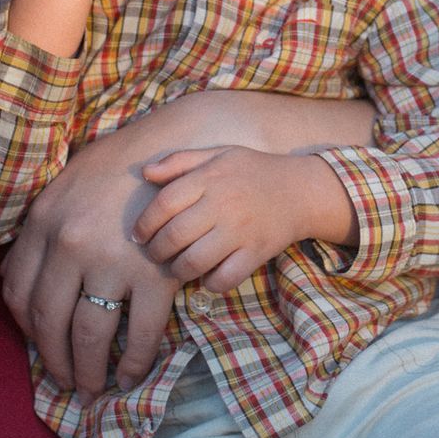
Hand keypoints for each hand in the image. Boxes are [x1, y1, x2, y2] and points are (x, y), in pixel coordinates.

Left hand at [1, 137, 180, 396]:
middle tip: (64, 383)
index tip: (40, 349)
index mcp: (44, 223)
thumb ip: (36, 231)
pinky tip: (130, 376)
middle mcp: (71, 244)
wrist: (178, 144)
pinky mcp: (155, 274)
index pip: (19, 294)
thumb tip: (7, 276)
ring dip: (89, 371)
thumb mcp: (63, 187)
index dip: (27, 332)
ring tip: (92, 388)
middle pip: (51, 323)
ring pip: (90, 335)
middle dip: (55, 362)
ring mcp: (113, 261)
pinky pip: (140, 333)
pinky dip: (133, 363)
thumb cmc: (118, 166)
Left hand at [134, 146, 350, 290]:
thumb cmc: (252, 171)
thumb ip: (180, 161)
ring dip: (178, 270)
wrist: (300, 191)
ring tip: (177, 267)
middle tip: (155, 254)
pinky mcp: (256, 253)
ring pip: (194, 261)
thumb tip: (144, 173)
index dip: (144, 223)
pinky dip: (210, 283)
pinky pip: (224, 278)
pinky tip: (207, 275)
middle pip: (175, 236)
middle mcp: (224, 204)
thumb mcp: (218, 155)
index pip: (164, 203)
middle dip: (156, 251)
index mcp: (210, 177)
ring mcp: (241, 231)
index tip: (138, 236)